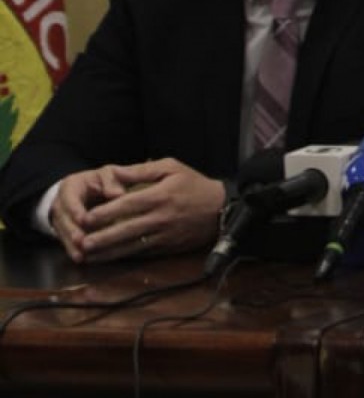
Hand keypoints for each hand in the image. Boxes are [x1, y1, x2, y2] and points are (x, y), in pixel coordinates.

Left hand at [51, 159, 224, 263]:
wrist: (219, 209)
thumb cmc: (193, 184)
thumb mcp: (170, 167)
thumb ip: (140, 171)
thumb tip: (114, 172)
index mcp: (159, 196)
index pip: (126, 206)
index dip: (104, 213)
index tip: (85, 218)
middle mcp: (159, 218)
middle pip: (125, 230)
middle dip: (101, 238)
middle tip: (80, 242)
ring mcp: (162, 236)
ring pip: (130, 247)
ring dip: (107, 252)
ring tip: (88, 255)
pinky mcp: (165, 248)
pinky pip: (140, 254)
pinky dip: (123, 257)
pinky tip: (109, 259)